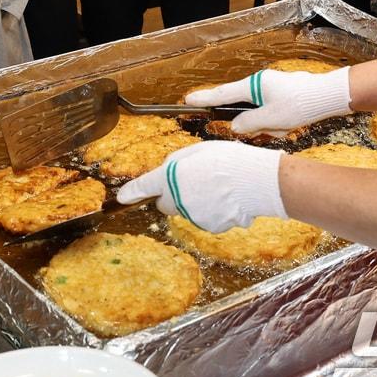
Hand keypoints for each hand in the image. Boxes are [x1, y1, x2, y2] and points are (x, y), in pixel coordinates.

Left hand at [116, 140, 285, 232]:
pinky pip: (204, 218)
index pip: (144, 186)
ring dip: (193, 201)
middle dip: (171, 195)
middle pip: (165, 203)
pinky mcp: (209, 227)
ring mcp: (193, 216)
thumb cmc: (229, 160)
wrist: (255, 182)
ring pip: (186, 210)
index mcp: (170, 177)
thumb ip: (177, 161)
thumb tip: (170, 169)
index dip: (132, 192)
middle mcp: (177, 200)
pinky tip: (225, 198)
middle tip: (190, 180)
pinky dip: (211, 210)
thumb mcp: (198, 150)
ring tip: (216, 186)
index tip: (122, 197)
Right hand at [184, 66, 352, 136]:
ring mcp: (272, 88)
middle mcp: (260, 83)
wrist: (327, 95)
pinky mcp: (283, 94)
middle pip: (245, 107)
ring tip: (285, 127)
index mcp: (253, 86)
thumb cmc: (299, 105)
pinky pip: (273, 112)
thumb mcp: (271, 119)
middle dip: (257, 122)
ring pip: (261, 113)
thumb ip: (249, 123)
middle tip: (269, 128)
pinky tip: (290, 125)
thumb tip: (236, 126)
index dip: (205, 99)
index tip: (189, 100)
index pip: (223, 94)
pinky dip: (279, 122)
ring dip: (271, 125)